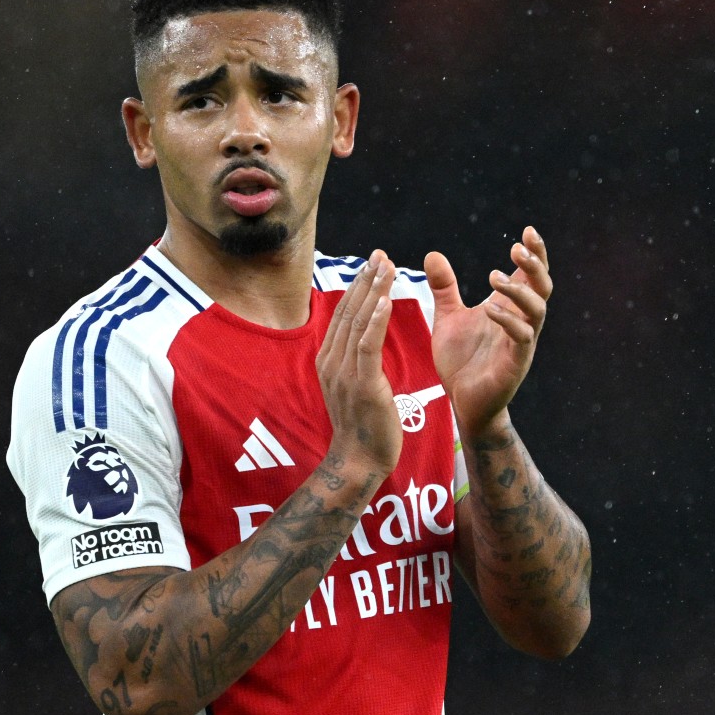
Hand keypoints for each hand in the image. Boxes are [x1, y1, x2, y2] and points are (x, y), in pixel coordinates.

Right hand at [316, 249, 401, 477]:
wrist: (359, 461)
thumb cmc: (363, 425)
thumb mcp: (354, 386)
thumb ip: (355, 360)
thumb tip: (362, 337)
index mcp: (328, 359)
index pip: (343, 314)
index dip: (358, 286)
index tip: (372, 263)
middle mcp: (331, 361)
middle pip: (348, 311)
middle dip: (365, 280)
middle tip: (380, 254)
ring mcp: (343, 372)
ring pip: (358, 322)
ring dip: (373, 291)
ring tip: (386, 266)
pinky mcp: (362, 384)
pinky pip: (367, 346)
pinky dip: (375, 321)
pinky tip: (385, 300)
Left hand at [425, 226, 551, 436]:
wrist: (462, 402)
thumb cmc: (461, 360)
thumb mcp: (448, 317)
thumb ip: (444, 287)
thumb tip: (432, 253)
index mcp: (508, 308)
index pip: (530, 275)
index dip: (535, 253)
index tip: (528, 230)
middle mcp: (521, 322)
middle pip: (542, 287)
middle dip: (535, 265)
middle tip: (517, 247)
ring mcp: (521, 343)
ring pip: (537, 310)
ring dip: (519, 290)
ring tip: (494, 277)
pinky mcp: (515, 363)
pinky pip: (522, 338)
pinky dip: (508, 321)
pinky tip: (490, 309)